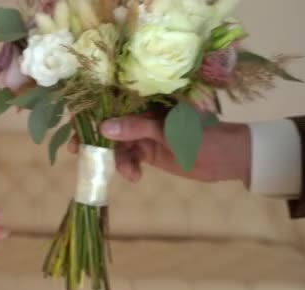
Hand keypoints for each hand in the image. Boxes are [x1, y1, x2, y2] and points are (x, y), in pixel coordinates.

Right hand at [68, 114, 251, 184]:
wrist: (228, 159)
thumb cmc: (205, 136)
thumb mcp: (169, 132)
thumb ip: (137, 129)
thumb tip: (103, 129)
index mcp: (147, 98)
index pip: (112, 99)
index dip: (90, 111)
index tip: (75, 127)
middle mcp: (141, 112)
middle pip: (108, 122)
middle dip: (94, 138)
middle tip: (80, 153)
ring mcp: (143, 132)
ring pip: (116, 143)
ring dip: (115, 159)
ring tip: (127, 174)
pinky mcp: (147, 150)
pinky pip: (127, 157)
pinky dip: (127, 168)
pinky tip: (135, 177)